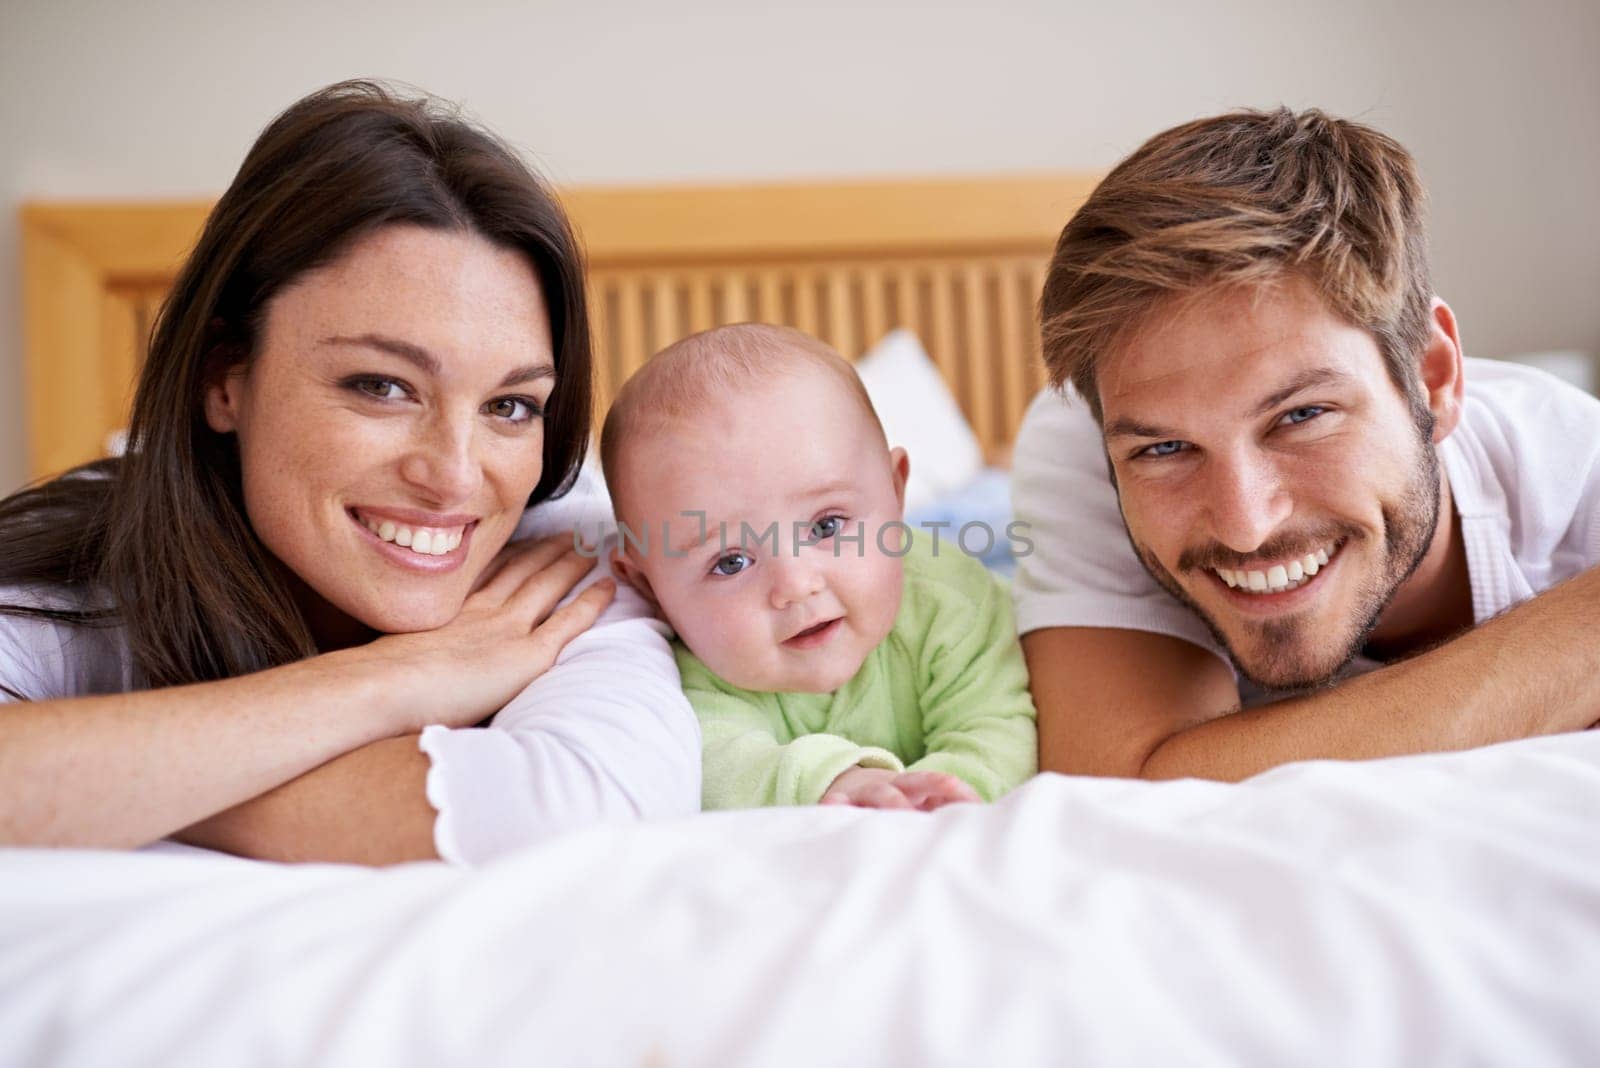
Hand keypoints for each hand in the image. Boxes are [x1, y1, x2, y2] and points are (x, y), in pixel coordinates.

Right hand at [345, 534, 614, 733]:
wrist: (382, 688)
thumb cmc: (378, 686)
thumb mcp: (395, 658)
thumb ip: (414, 655)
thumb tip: (414, 669)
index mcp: (449, 610)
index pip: (488, 573)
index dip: (510, 555)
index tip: (526, 540)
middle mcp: (481, 610)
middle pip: (522, 569)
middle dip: (546, 549)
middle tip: (570, 532)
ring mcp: (506, 628)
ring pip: (548, 584)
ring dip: (572, 563)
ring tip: (593, 546)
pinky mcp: (527, 654)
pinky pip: (569, 621)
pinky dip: (592, 601)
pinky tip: (610, 586)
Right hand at [819, 767, 980, 810]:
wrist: (848, 786)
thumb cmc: (896, 804)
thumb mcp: (920, 804)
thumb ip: (945, 811)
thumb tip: (983, 824)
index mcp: (916, 788)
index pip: (941, 784)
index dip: (957, 791)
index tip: (976, 803)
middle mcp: (894, 787)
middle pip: (914, 782)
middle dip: (932, 784)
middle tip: (951, 791)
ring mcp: (866, 793)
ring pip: (880, 793)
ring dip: (891, 801)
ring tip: (901, 811)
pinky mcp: (841, 803)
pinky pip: (836, 804)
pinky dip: (835, 806)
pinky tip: (832, 808)